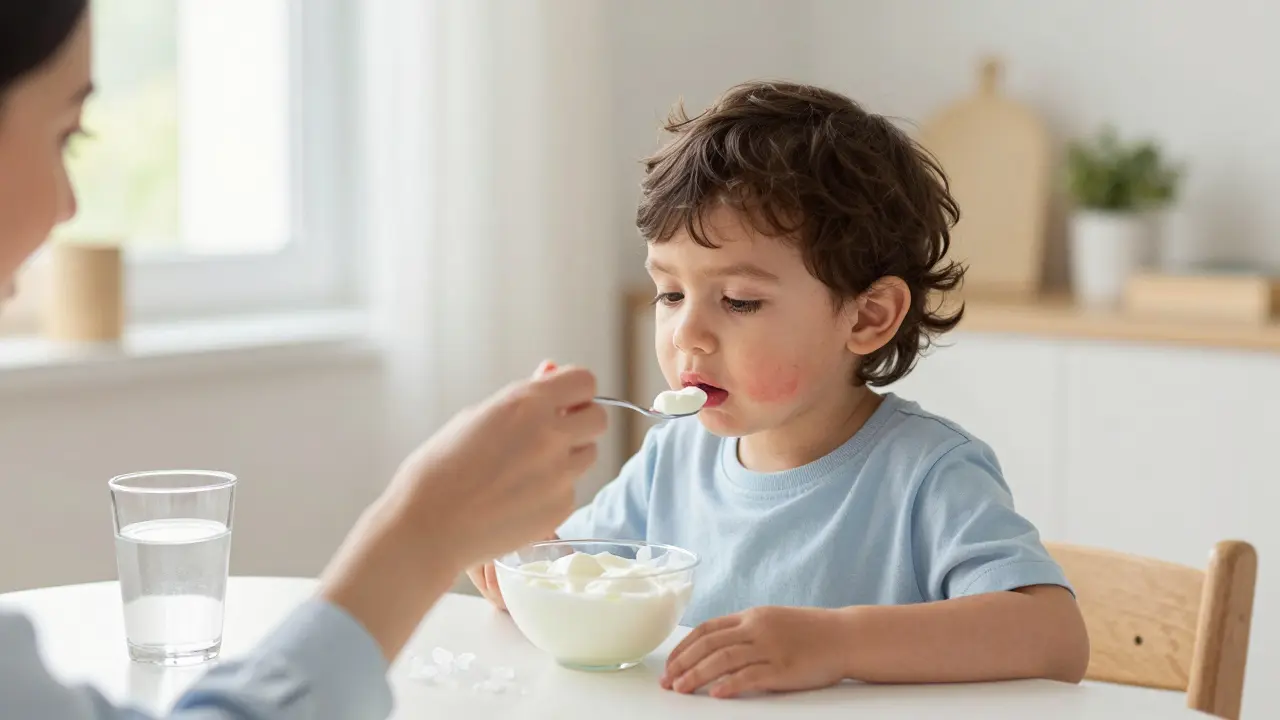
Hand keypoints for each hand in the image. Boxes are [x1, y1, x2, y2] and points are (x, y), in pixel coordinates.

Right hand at [319, 360, 606, 660]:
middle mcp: (551, 435)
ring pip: (588, 454)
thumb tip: (550, 375)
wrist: (428, 526)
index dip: (575, 391)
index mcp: (527, 403)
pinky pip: (571, 489)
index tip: (564, 401)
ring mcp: (560, 473)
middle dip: (579, 423)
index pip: (585, 381)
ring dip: (569, 456)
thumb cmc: (439, 469)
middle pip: (598, 418)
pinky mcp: (562, 506)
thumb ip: (522, 400)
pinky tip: (520, 498)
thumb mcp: (475, 418)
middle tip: (551, 434)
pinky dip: (554, 491)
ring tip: (528, 470)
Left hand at [661, 606, 848, 698]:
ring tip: (681, 689)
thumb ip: (746, 631)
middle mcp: (757, 628)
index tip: (670, 663)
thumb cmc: (811, 632)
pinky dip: (730, 685)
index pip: (707, 629)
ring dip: (697, 675)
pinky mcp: (784, 668)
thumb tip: (715, 647)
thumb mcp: (774, 621)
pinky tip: (715, 694)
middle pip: (709, 644)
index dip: (684, 647)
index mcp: (751, 616)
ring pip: (723, 660)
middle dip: (683, 663)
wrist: (845, 636)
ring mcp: (770, 647)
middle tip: (668, 681)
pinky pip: (750, 676)